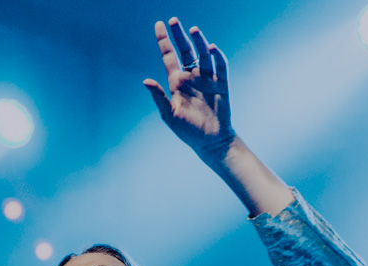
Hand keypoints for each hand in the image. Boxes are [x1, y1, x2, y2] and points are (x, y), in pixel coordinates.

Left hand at [144, 18, 233, 161]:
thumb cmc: (188, 131)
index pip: (169, 57)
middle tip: (174, 20)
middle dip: (179, 35)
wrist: (211, 142)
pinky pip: (220, 66)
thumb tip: (146, 80)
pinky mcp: (221, 84)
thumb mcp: (170, 115)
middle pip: (185, 50)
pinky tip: (211, 48)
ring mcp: (207, 79)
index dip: (163, 41)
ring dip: (199, 42)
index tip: (159, 24)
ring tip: (194, 30)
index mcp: (177, 83)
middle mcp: (191, 77)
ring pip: (202, 55)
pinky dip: (217, 56)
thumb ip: (159, 97)